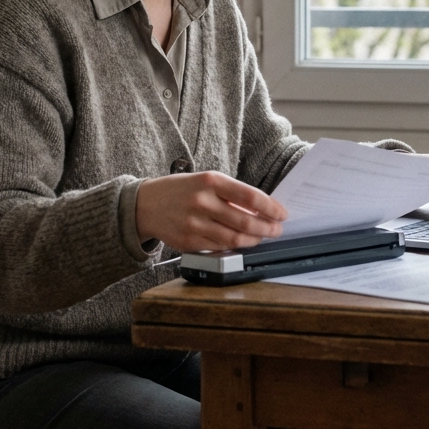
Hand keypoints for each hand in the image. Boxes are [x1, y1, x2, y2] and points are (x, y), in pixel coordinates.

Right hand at [136, 171, 286, 251]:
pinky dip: (235, 246)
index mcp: (210, 181)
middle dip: (267, 228)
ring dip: (254, 240)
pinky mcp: (188, 242)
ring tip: (262, 237)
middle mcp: (202, 201)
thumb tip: (261, 209)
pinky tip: (242, 243)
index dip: (270, 207)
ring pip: (234, 238)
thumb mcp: (205, 181)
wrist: (146, 204)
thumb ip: (231, 194)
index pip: (249, 196)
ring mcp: (194, 224)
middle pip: (245, 220)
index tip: (282, 213)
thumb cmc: (181, 190)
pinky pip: (219, 247)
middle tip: (277, 230)